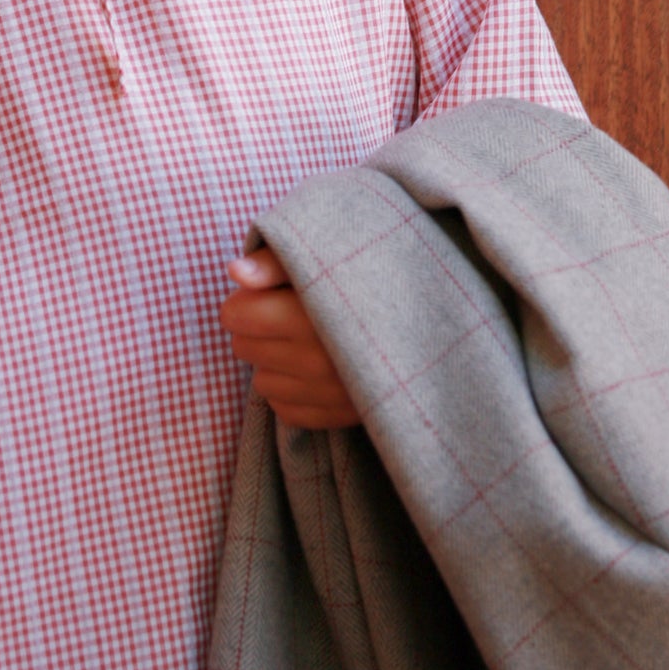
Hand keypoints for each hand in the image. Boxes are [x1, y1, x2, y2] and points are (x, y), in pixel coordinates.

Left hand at [219, 247, 360, 428]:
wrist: (435, 319)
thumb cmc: (369, 275)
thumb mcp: (324, 252)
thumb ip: (274, 261)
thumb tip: (234, 272)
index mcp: (309, 314)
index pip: (236, 315)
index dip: (244, 299)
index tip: (264, 291)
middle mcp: (316, 360)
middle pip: (242, 347)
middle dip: (256, 327)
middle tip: (287, 311)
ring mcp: (327, 394)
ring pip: (260, 381)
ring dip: (274, 361)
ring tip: (306, 338)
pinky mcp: (338, 417)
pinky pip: (284, 409)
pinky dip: (293, 390)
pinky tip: (315, 369)